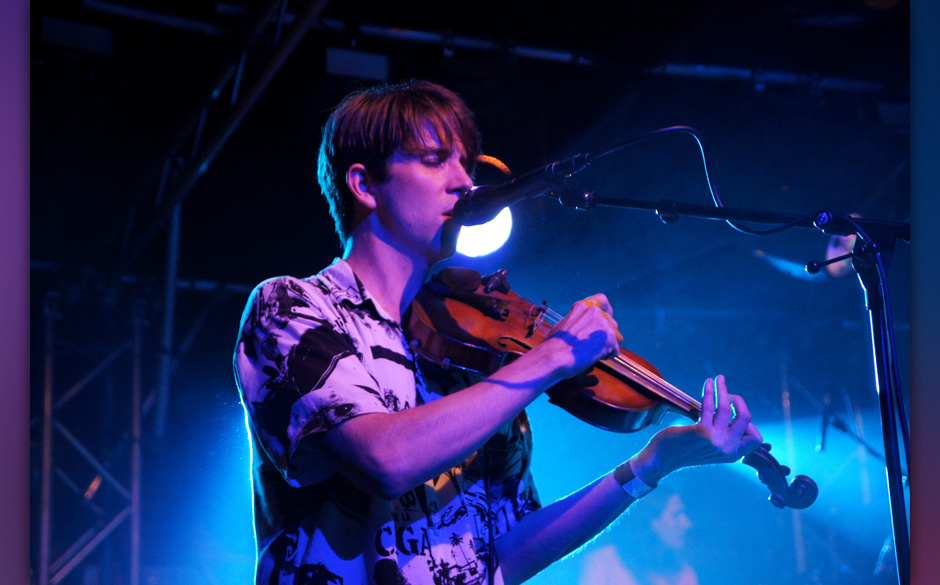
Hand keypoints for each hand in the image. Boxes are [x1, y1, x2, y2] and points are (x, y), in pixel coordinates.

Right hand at [535, 294, 622, 379]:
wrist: (554, 356)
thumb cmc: (554, 344)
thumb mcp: (564, 323)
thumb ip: (578, 321)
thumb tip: (584, 326)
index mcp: (583, 306)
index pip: (602, 300)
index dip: (607, 311)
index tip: (607, 320)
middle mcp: (595, 311)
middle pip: (612, 323)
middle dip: (606, 335)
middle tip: (593, 346)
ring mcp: (603, 324)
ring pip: (616, 338)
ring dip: (607, 346)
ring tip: (591, 353)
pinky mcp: (610, 337)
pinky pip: (616, 350)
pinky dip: (607, 356)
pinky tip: (593, 357)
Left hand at [632, 375, 763, 484]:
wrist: (664, 458)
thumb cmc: (686, 448)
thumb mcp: (712, 447)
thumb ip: (724, 435)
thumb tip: (732, 411)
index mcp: (733, 454)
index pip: (756, 438)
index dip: (749, 424)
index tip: (734, 415)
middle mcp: (728, 449)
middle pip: (746, 417)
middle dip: (738, 400)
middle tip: (728, 395)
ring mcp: (715, 441)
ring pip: (727, 408)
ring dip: (723, 389)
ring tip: (718, 378)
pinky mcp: (701, 432)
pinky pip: (709, 406)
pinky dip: (710, 391)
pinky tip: (708, 383)